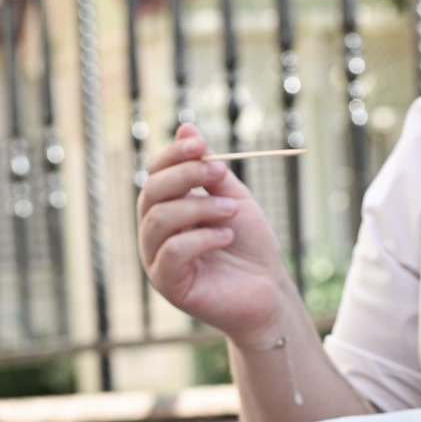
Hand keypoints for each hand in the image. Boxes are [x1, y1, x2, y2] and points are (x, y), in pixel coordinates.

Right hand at [137, 127, 298, 342]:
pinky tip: (226, 237)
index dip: (173, 156)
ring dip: (199, 207)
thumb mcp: (232, 198)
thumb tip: (186, 128)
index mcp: (167, 211)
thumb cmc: (250, 247)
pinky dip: (201, 238)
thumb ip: (208, 170)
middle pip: (150, 193)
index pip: (154, 175)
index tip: (201, 144)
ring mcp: (157, 261)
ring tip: (231, 212)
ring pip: (159, 220)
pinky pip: (172, 252)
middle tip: (220, 173)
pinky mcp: (168, 285)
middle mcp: (155, 235)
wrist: (269, 293)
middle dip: (185, 176)